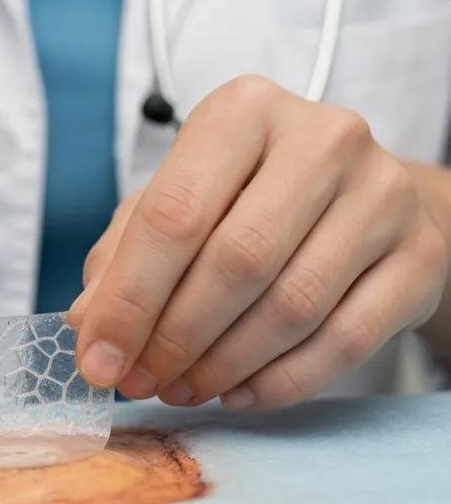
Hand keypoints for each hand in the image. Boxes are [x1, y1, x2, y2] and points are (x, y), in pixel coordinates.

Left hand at [69, 76, 448, 411]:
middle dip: (175, 338)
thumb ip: (122, 255)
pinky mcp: (421, 255)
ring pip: (291, 306)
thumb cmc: (245, 195)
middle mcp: (322, 138)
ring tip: (182, 389)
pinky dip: (281, 381)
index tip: (99, 360)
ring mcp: (383, 194)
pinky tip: (238, 393)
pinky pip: (345, 341)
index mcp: (243, 110)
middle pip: (235, 261)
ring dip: (223, 365)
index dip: (128, 300)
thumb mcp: (173, 201)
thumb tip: (86, 323)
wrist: (359, 193)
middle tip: (141, 381)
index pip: (174, 215)